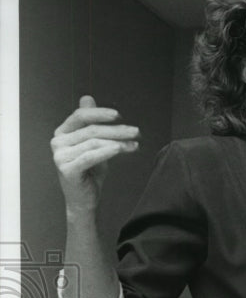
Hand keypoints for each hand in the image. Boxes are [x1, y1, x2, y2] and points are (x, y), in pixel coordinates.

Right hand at [51, 95, 140, 212]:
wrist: (84, 199)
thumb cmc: (90, 172)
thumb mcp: (93, 144)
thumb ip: (90, 123)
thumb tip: (87, 98)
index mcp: (62, 133)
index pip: (81, 116)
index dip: (100, 113)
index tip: (119, 115)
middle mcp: (58, 142)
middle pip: (91, 130)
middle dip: (117, 130)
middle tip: (136, 131)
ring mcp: (60, 156)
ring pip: (94, 142)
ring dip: (118, 142)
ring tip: (135, 144)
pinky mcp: (67, 169)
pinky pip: (91, 156)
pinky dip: (107, 151)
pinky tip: (121, 148)